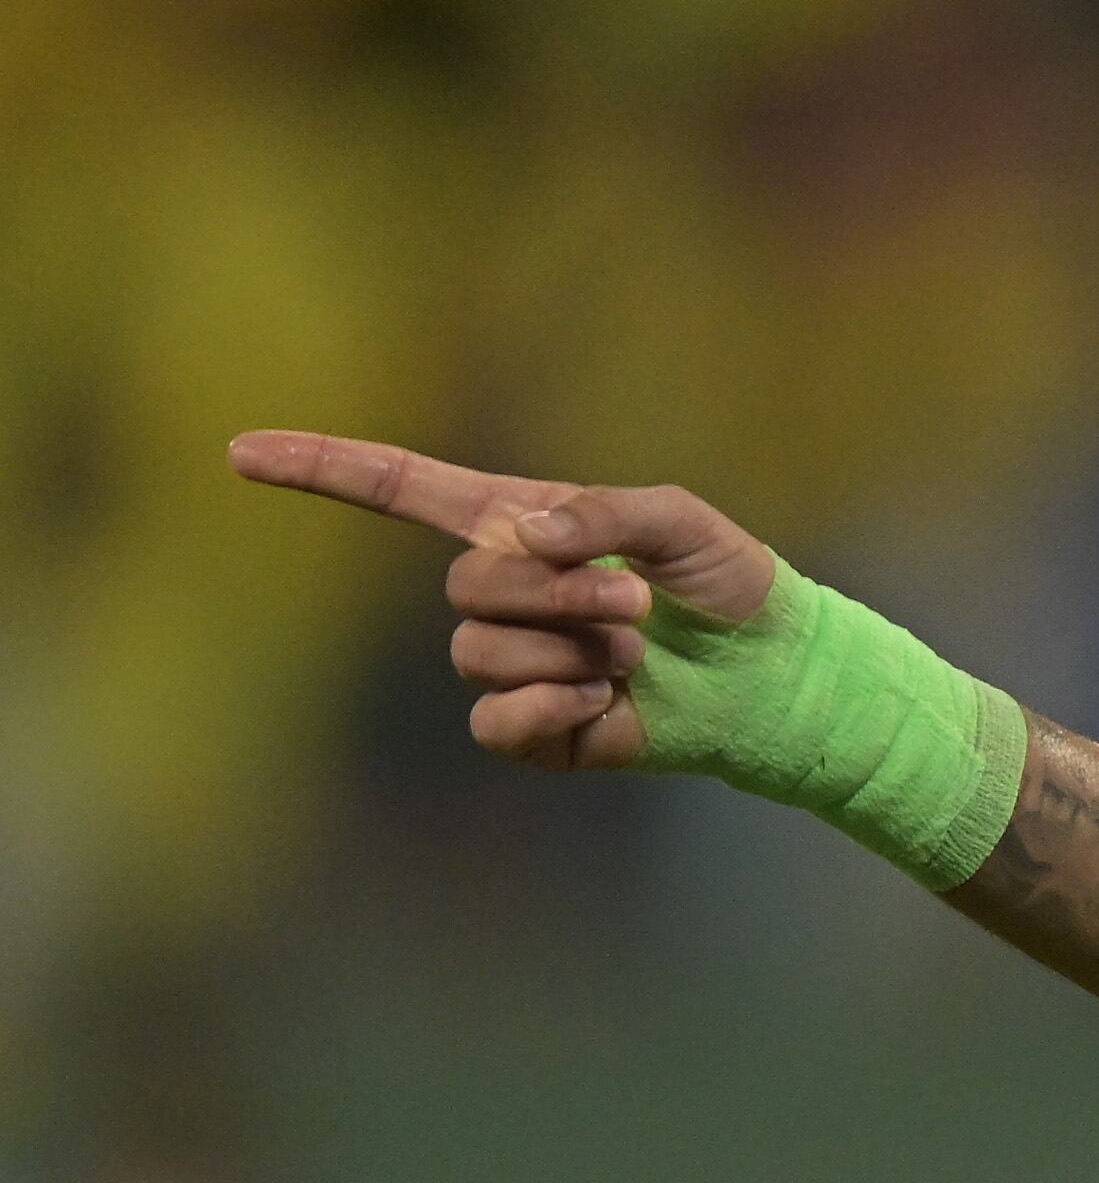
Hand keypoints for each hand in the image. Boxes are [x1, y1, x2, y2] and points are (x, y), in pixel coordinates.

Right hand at [229, 433, 773, 769]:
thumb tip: (521, 536)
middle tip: (636, 609)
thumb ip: (601, 512)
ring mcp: (514, 664)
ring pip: (481, 653)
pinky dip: (554, 709)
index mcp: (520, 528)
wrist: (772, 674)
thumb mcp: (677, 522)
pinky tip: (606, 706)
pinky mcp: (533, 729)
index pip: (401, 491)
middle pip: (466, 586)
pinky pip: (494, 721)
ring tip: (634, 657)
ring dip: (571, 652)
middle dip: (560, 595)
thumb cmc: (730, 586)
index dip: (323, 470)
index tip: (241, 452)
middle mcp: (504, 595)